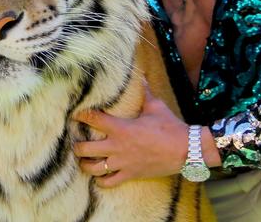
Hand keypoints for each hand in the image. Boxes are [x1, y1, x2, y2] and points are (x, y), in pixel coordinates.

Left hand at [73, 87, 188, 187]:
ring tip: (83, 159)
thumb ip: (145, 93)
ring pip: (92, 168)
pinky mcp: (130, 174)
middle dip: (77, 145)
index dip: (82, 115)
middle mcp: (117, 146)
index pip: (93, 119)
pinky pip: (108, 182)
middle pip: (85, 148)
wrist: (184, 150)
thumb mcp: (156, 107)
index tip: (77, 114)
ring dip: (85, 164)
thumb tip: (142, 78)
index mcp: (121, 128)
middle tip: (76, 141)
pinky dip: (100, 180)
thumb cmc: (169, 126)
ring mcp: (122, 163)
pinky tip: (99, 176)